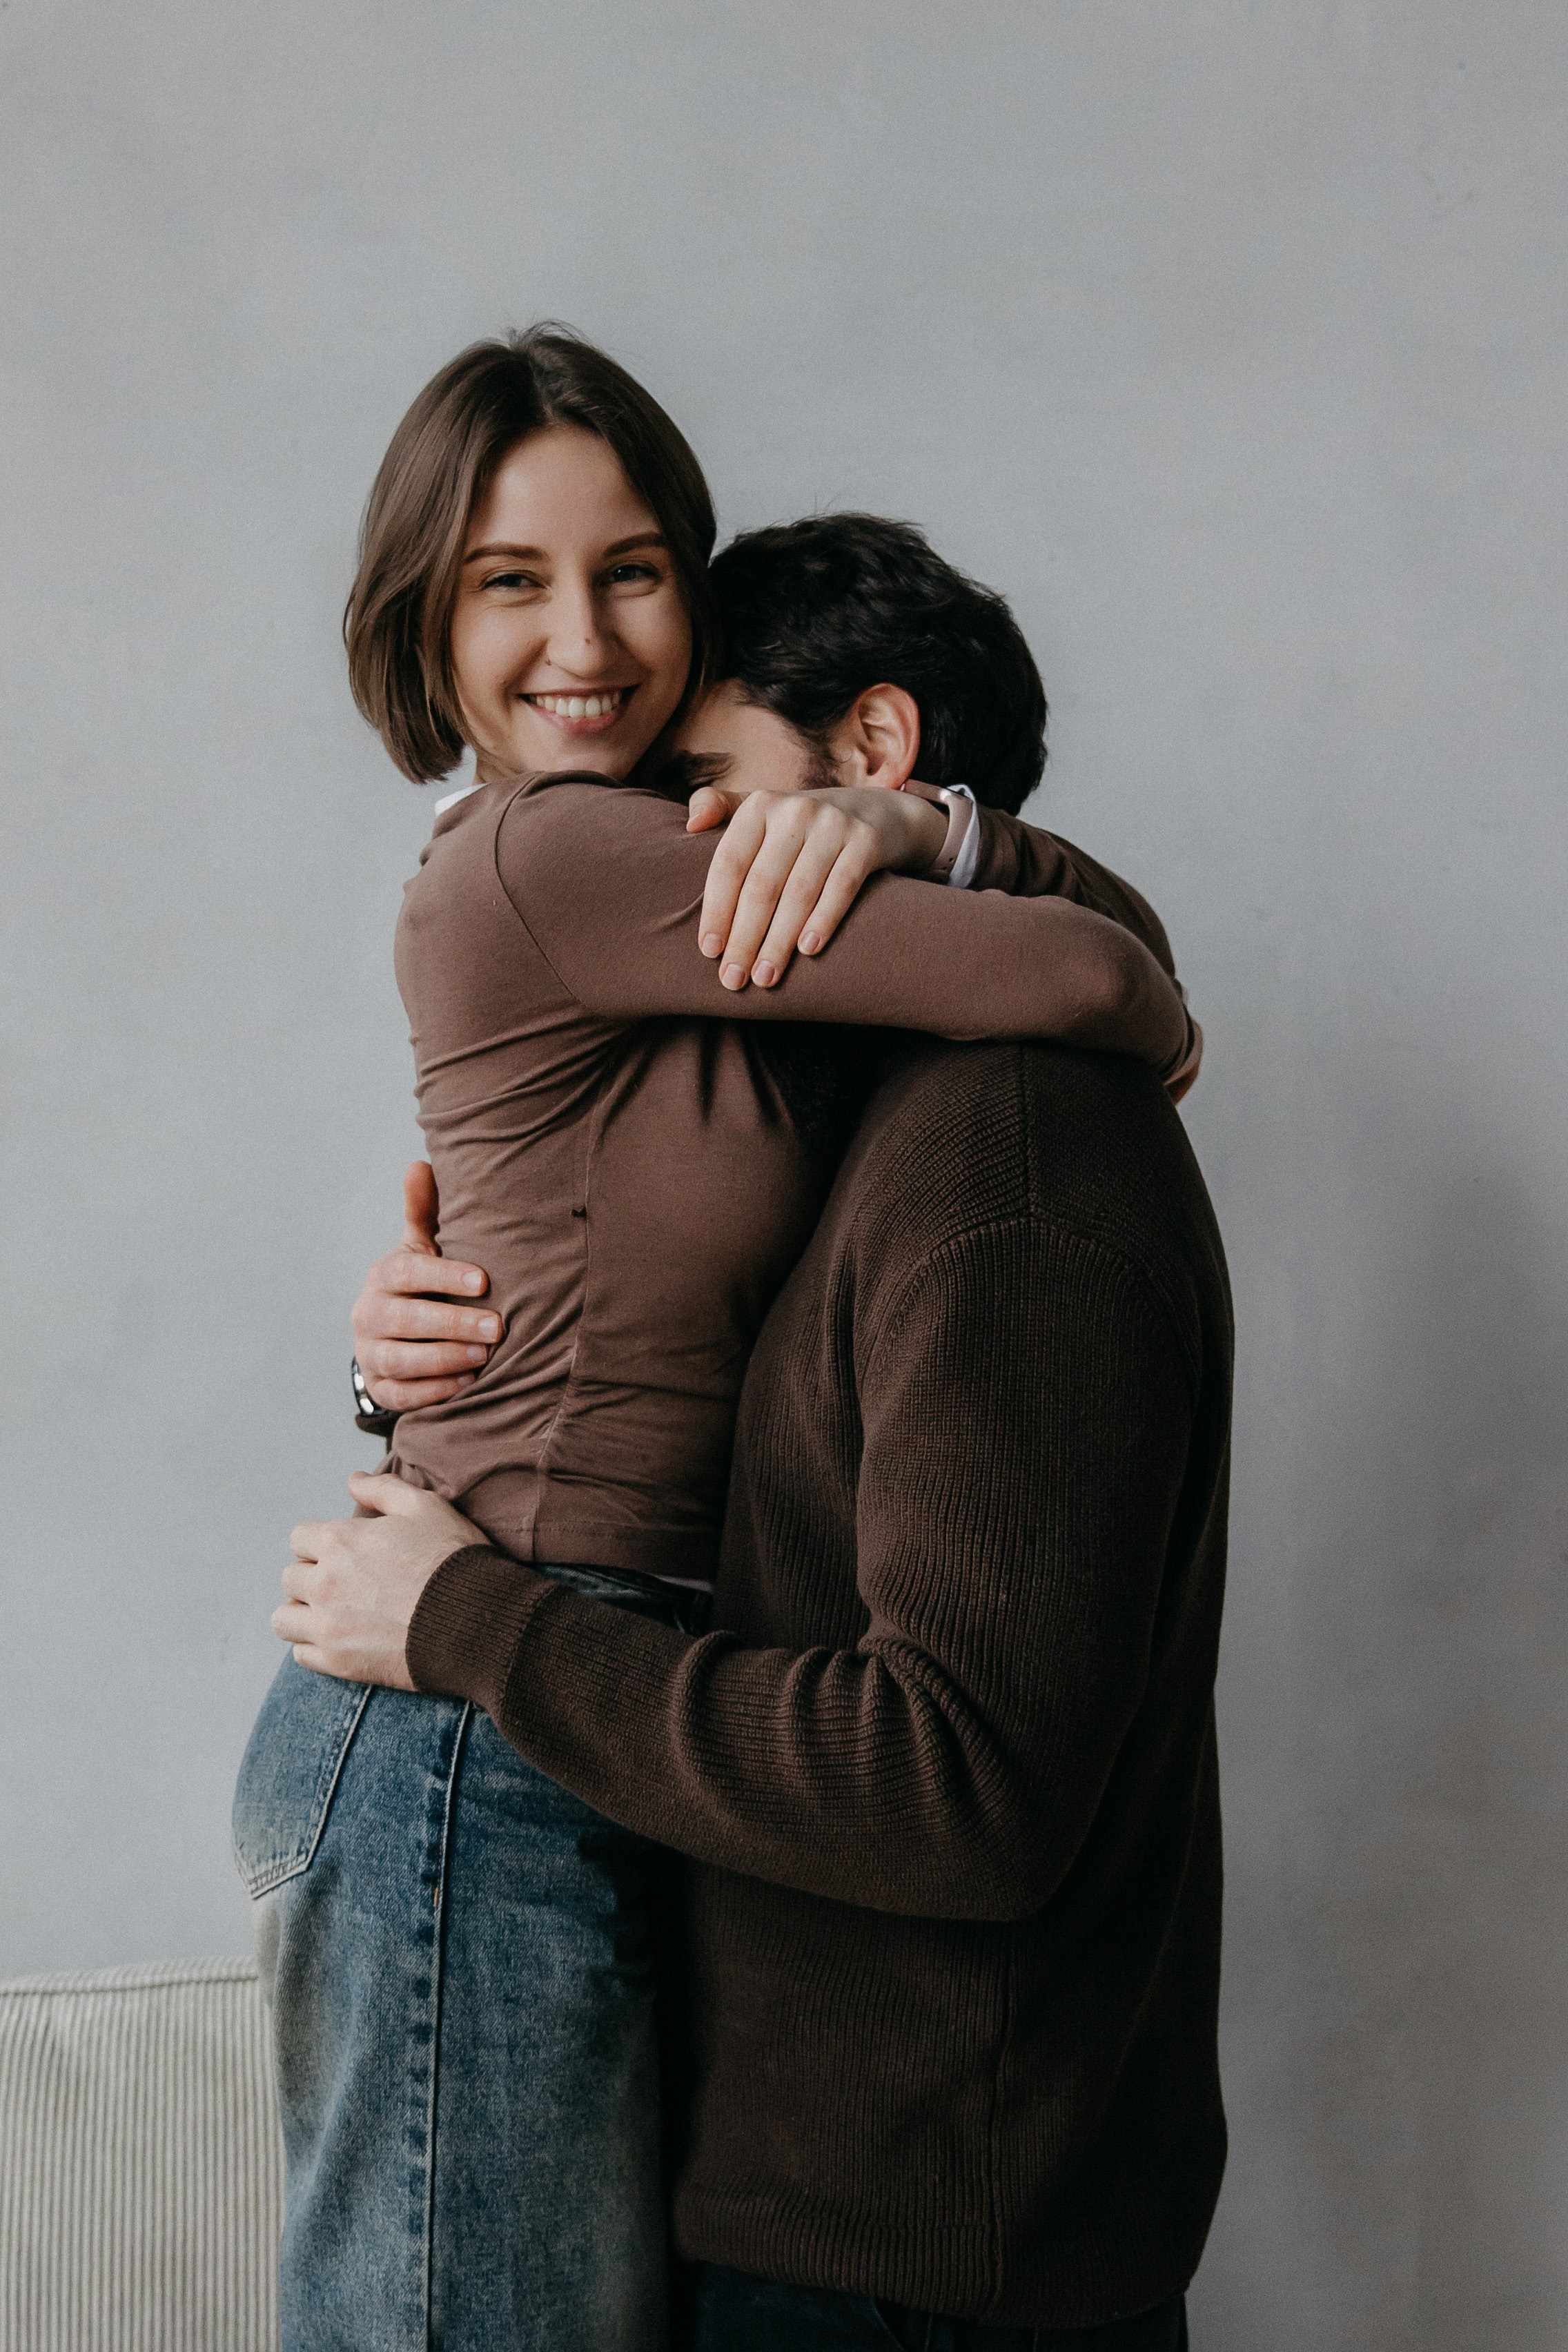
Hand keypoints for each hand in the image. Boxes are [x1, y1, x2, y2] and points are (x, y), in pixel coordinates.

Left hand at [273, 1471, 487, 1685]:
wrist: (476, 1622)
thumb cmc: (453, 1559)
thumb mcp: (426, 1508)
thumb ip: (383, 1490)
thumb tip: (352, 1480)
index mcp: (340, 1541)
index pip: (299, 1538)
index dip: (322, 1541)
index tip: (345, 1551)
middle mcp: (324, 1583)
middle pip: (290, 1577)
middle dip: (312, 1575)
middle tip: (345, 1582)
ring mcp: (328, 1626)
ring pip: (283, 1618)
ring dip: (302, 1612)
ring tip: (331, 1612)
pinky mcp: (338, 1662)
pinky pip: (300, 1654)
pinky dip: (314, 1645)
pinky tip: (341, 1637)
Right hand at [353, 1162, 501, 1411]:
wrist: (395, 1335)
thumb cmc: (421, 1284)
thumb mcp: (422, 1249)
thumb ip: (423, 1212)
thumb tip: (419, 1164)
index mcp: (382, 1276)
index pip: (407, 1274)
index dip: (443, 1277)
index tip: (483, 1282)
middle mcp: (368, 1314)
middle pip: (404, 1320)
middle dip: (452, 1324)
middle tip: (497, 1327)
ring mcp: (370, 1354)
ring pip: (401, 1361)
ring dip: (444, 1359)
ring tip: (484, 1357)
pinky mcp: (379, 1388)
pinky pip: (402, 1395)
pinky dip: (433, 1391)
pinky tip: (467, 1383)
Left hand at [686, 783, 946, 989]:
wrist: (877, 814)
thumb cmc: (802, 827)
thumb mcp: (763, 810)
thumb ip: (721, 809)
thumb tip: (691, 823)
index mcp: (760, 805)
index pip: (730, 864)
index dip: (717, 910)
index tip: (709, 952)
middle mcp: (795, 810)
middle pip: (762, 885)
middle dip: (745, 938)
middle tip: (733, 979)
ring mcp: (834, 824)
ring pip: (799, 892)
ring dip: (779, 941)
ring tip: (765, 978)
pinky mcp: (866, 842)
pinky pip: (841, 888)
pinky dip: (824, 920)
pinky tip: (807, 951)